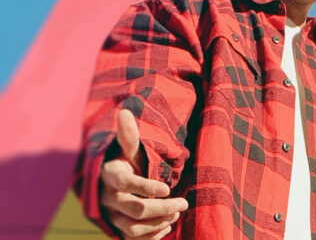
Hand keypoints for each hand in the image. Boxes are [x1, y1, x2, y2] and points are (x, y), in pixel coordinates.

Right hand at [100, 109, 188, 238]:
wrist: (109, 183)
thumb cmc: (124, 162)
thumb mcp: (126, 147)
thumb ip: (128, 135)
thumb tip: (125, 111)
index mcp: (110, 176)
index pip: (127, 184)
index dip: (147, 187)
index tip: (168, 188)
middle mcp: (108, 199)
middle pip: (135, 209)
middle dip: (162, 207)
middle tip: (184, 202)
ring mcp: (111, 216)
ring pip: (133, 228)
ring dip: (158, 223)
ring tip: (176, 213)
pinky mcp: (116, 229)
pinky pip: (131, 239)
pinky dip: (150, 237)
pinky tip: (166, 226)